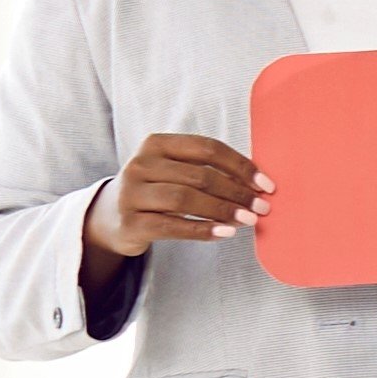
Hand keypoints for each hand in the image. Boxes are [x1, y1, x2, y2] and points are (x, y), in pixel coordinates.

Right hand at [85, 133, 265, 258]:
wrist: (110, 217)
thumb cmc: (157, 189)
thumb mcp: (174, 170)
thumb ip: (208, 169)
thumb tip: (258, 185)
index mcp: (156, 144)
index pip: (207, 149)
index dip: (241, 166)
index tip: (266, 185)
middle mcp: (140, 165)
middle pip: (200, 176)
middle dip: (237, 192)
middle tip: (262, 207)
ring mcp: (131, 194)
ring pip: (185, 199)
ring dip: (223, 210)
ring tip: (249, 220)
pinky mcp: (130, 222)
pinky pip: (172, 226)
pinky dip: (202, 230)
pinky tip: (225, 233)